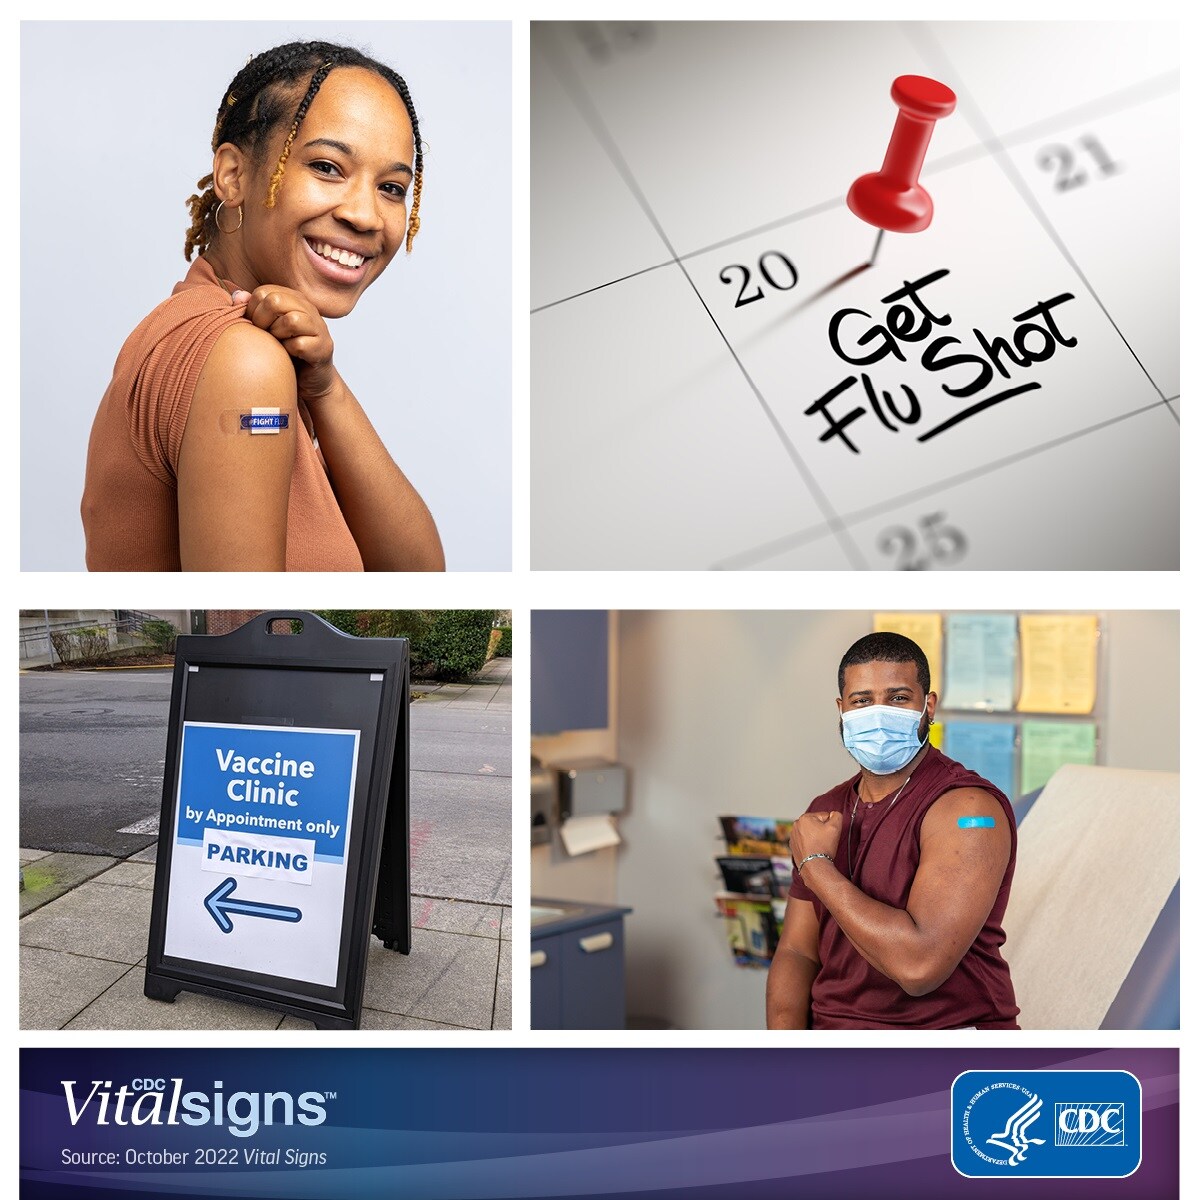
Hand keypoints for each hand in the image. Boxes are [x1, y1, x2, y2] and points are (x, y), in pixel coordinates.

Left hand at [233, 286, 338, 402]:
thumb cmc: (285, 352)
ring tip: (280, 344)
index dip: (252, 310)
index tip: (256, 326)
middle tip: (266, 335)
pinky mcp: (323, 348)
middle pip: (275, 301)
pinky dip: (289, 352)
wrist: (310, 380)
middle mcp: (308, 308)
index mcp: (294, 299)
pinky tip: (291, 356)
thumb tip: (237, 296)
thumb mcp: (265, 328)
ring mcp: (319, 327)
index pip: (264, 292)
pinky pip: (299, 345)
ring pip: (291, 320)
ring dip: (278, 335)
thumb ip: (251, 310)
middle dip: (262, 321)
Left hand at [791, 811, 842, 864]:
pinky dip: (810, 844)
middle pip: (816, 824)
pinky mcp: (793, 846)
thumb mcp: (835, 827)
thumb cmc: (824, 847)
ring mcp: (793, 836)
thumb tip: (834, 814)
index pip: (824, 816)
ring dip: (815, 837)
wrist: (815, 866)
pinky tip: (814, 850)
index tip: (829, 834)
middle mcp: (796, 825)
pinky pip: (805, 841)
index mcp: (804, 818)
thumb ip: (837, 816)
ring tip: (819, 846)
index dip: (830, 825)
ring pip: (810, 833)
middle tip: (825, 841)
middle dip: (822, 831)